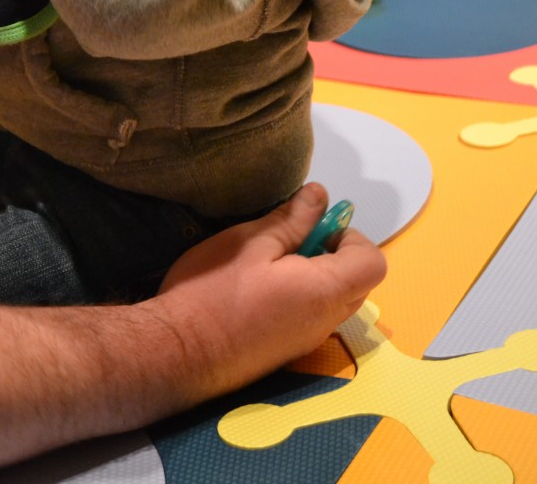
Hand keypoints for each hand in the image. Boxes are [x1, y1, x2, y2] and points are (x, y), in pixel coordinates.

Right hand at [158, 182, 385, 397]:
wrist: (176, 354)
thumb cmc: (213, 292)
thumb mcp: (250, 243)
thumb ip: (292, 220)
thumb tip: (320, 196)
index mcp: (324, 292)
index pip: (373, 263)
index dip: (351, 237)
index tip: (315, 227)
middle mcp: (325, 322)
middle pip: (358, 283)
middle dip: (333, 253)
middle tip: (290, 240)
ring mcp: (306, 342)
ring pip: (333, 301)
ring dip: (314, 274)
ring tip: (269, 262)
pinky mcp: (286, 353)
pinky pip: (311, 317)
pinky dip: (299, 296)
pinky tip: (257, 289)